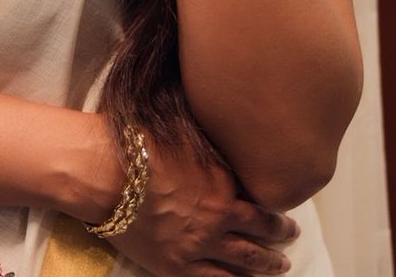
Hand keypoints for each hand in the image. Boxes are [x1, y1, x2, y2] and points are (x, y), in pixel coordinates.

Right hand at [109, 136, 297, 275]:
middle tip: (291, 236)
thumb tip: (229, 132)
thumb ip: (212, 143)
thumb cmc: (139, 143)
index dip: (275, 205)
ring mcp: (199, 246)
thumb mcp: (185, 131)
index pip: (261, 199)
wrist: (103, 172)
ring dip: (267, 264)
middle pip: (260, 231)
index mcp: (223, 183)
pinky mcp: (176, 266)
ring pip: (244, 261)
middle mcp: (219, 218)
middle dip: (280, 235)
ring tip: (280, 266)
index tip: (284, 208)